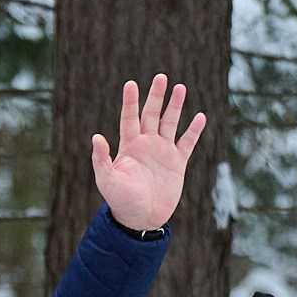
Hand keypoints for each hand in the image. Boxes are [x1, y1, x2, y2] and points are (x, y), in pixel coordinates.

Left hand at [90, 75, 206, 232]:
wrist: (141, 219)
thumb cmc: (120, 200)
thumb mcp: (107, 180)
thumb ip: (102, 159)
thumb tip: (96, 137)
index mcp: (129, 146)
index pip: (129, 118)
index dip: (130, 101)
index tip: (131, 83)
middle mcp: (146, 144)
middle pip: (151, 114)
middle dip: (156, 96)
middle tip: (161, 77)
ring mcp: (162, 152)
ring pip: (170, 123)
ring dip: (175, 106)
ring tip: (180, 88)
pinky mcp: (177, 163)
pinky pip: (187, 143)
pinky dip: (194, 130)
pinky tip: (200, 117)